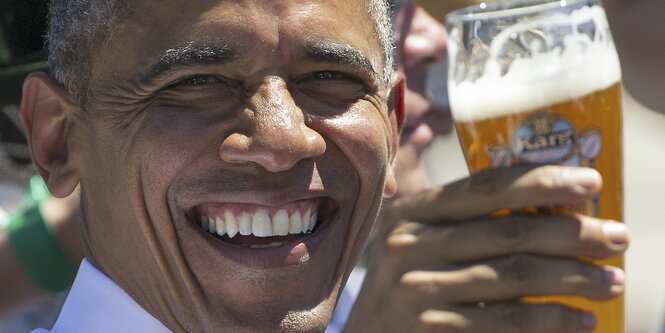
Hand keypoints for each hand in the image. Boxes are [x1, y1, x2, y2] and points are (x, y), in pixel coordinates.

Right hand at [344, 165, 627, 332]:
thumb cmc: (402, 283)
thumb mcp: (416, 240)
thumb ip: (459, 219)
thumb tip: (548, 206)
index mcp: (410, 213)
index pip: (483, 187)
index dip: (540, 181)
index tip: (590, 182)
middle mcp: (409, 245)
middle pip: (507, 230)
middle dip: (572, 233)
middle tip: (617, 237)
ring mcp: (418, 290)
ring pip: (514, 276)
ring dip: (572, 277)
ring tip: (613, 281)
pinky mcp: (433, 329)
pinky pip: (506, 322)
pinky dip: (551, 320)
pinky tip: (581, 319)